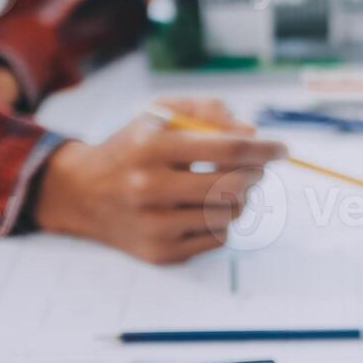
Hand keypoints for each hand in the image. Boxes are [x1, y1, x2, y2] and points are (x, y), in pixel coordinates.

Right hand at [34, 98, 286, 264]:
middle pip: (233, 185)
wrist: (80, 193)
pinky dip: (223, 220)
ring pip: (230, 213)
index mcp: (149, 146)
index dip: (263, 149)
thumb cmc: (133, 147)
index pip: (227, 149)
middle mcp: (148, 187)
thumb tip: (252, 133)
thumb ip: (207, 110)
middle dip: (257, 174)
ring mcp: (154, 224)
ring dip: (242, 197)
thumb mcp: (159, 114)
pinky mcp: (160, 252)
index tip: (282, 149)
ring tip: (230, 185)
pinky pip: (217, 238)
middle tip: (259, 168)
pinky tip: (206, 207)